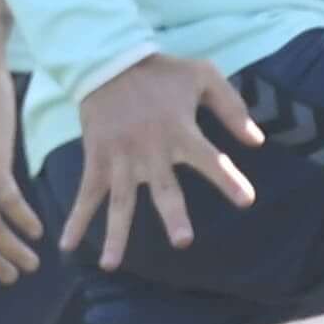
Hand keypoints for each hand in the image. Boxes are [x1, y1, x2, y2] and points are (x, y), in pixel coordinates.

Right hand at [58, 52, 262, 267]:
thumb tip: (257, 141)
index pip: (210, 159)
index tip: (246, 200)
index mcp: (180, 130)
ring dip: (115, 233)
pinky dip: (76, 219)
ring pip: (119, 201)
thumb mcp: (204, 75)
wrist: (109, 59)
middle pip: (164, 188)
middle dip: (173, 214)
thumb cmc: (161, 71)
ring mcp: (120, 157)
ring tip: (112, 264)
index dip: (227, 179)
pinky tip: (66, 245)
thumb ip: (232, 107)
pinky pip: (86, 194)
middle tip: (183, 242)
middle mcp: (151, 150)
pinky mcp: (97, 158)